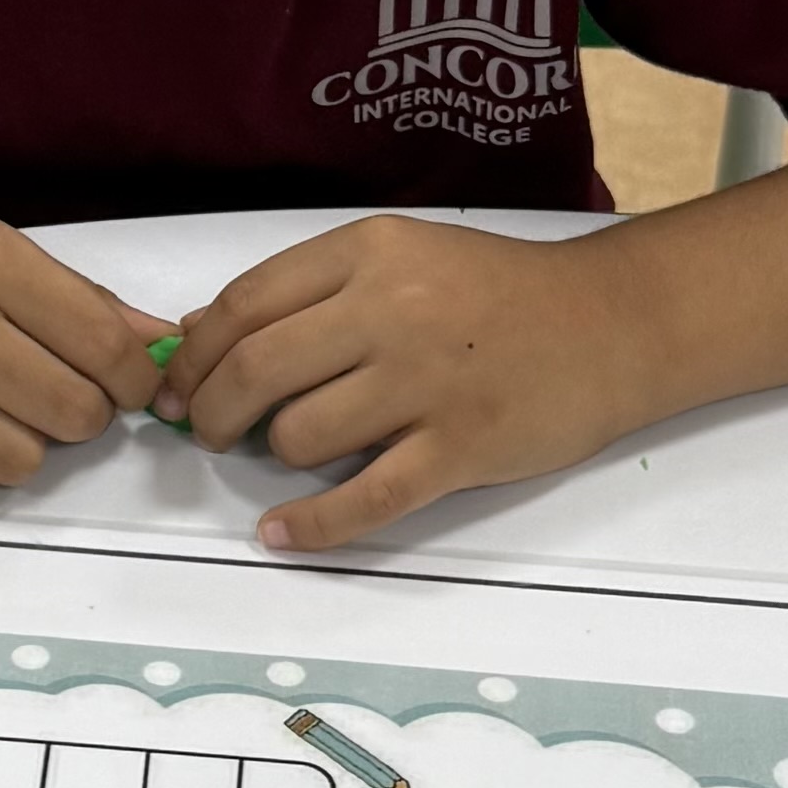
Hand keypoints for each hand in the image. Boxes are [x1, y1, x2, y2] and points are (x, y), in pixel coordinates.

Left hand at [165, 222, 646, 553]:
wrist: (609, 324)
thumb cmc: (496, 292)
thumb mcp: (401, 257)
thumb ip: (307, 288)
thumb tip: (198, 331)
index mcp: (369, 253)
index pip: (244, 305)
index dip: (195, 356)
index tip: (178, 387)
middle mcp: (391, 311)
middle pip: (256, 371)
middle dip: (212, 413)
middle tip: (210, 433)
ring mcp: (426, 384)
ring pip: (300, 436)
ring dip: (279, 455)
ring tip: (294, 452)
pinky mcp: (459, 449)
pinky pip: (363, 499)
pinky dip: (312, 526)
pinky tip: (283, 533)